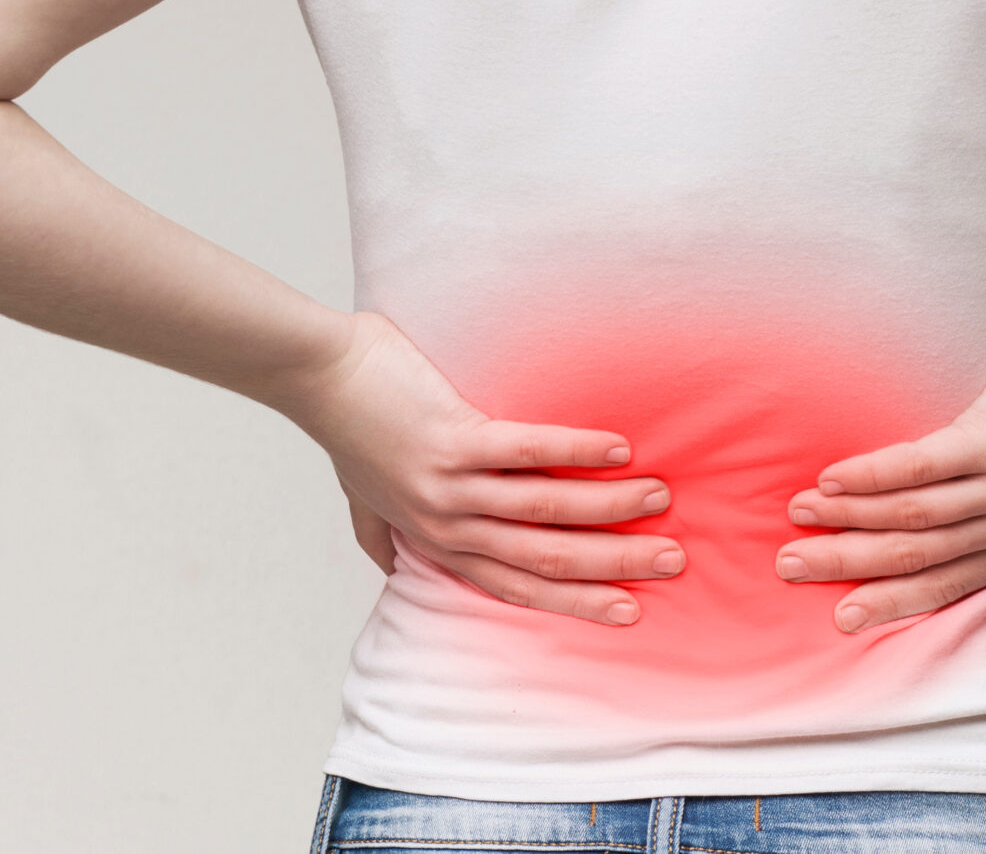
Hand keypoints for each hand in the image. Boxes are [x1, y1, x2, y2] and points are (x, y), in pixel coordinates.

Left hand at [275, 310, 685, 625]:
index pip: (517, 585)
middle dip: (613, 564)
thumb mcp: (361, 499)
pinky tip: (619, 448)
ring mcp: (450, 484)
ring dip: (610, 507)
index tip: (628, 609)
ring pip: (545, 509)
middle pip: (544, 557)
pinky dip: (576, 450)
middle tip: (671, 562)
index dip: (575, 600)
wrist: (314, 375)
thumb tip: (389, 569)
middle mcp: (447, 523)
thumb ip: (382, 535)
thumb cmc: (346, 428)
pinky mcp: (452, 438)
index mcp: (437, 540)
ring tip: (660, 497)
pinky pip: (527, 450)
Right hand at [776, 296, 985, 631]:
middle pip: (918, 556)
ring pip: (911, 516)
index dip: (892, 599)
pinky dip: (870, 476)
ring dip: (846, 517)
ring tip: (799, 514)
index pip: (951, 581)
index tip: (844, 612)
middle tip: (792, 568)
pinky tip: (830, 476)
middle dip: (850, 565)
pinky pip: (918, 467)